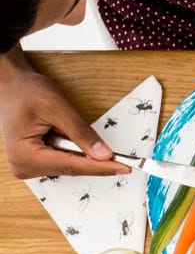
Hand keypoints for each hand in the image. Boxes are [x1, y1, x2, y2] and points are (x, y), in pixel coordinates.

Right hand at [0, 55, 125, 179]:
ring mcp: (28, 165)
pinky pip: (64, 161)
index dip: (101, 167)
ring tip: (68, 129)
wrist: (11, 85)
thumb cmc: (25, 91)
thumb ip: (81, 132)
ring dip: (80, 153)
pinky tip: (69, 137)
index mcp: (24, 154)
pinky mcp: (35, 162)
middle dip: (94, 160)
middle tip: (119, 155)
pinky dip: (74, 152)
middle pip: (71, 168)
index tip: (124, 167)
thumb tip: (104, 154)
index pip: (72, 166)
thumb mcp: (57, 107)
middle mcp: (23, 165)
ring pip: (69, 166)